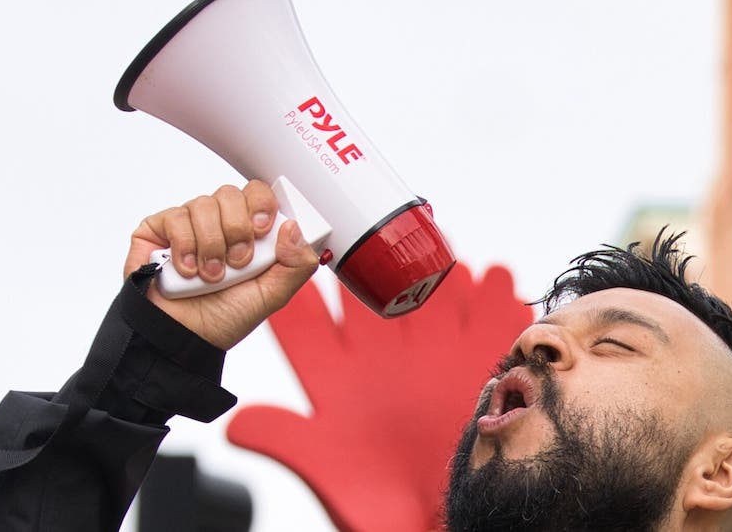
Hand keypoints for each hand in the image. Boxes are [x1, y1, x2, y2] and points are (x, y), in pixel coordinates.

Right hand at [123, 180, 320, 350]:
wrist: (185, 338)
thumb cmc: (224, 317)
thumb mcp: (272, 294)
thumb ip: (296, 263)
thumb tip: (294, 228)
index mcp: (247, 230)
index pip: (258, 193)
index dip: (262, 205)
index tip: (262, 230)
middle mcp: (217, 223)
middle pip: (231, 194)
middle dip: (237, 230)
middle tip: (237, 262)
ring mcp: (187, 225)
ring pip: (203, 205)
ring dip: (211, 245)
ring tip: (211, 276)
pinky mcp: (156, 232)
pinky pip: (174, 217)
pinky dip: (184, 246)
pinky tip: (187, 271)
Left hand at [228, 263, 533, 531]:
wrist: (422, 511)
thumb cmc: (366, 493)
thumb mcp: (320, 465)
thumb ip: (284, 439)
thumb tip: (235, 423)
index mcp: (338, 372)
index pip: (312, 322)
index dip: (301, 287)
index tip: (294, 249)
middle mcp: (383, 353)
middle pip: (378, 291)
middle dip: (379, 259)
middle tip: (378, 229)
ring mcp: (429, 353)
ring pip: (437, 295)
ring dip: (445, 272)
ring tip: (449, 257)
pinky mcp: (471, 362)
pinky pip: (487, 320)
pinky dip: (496, 295)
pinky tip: (495, 281)